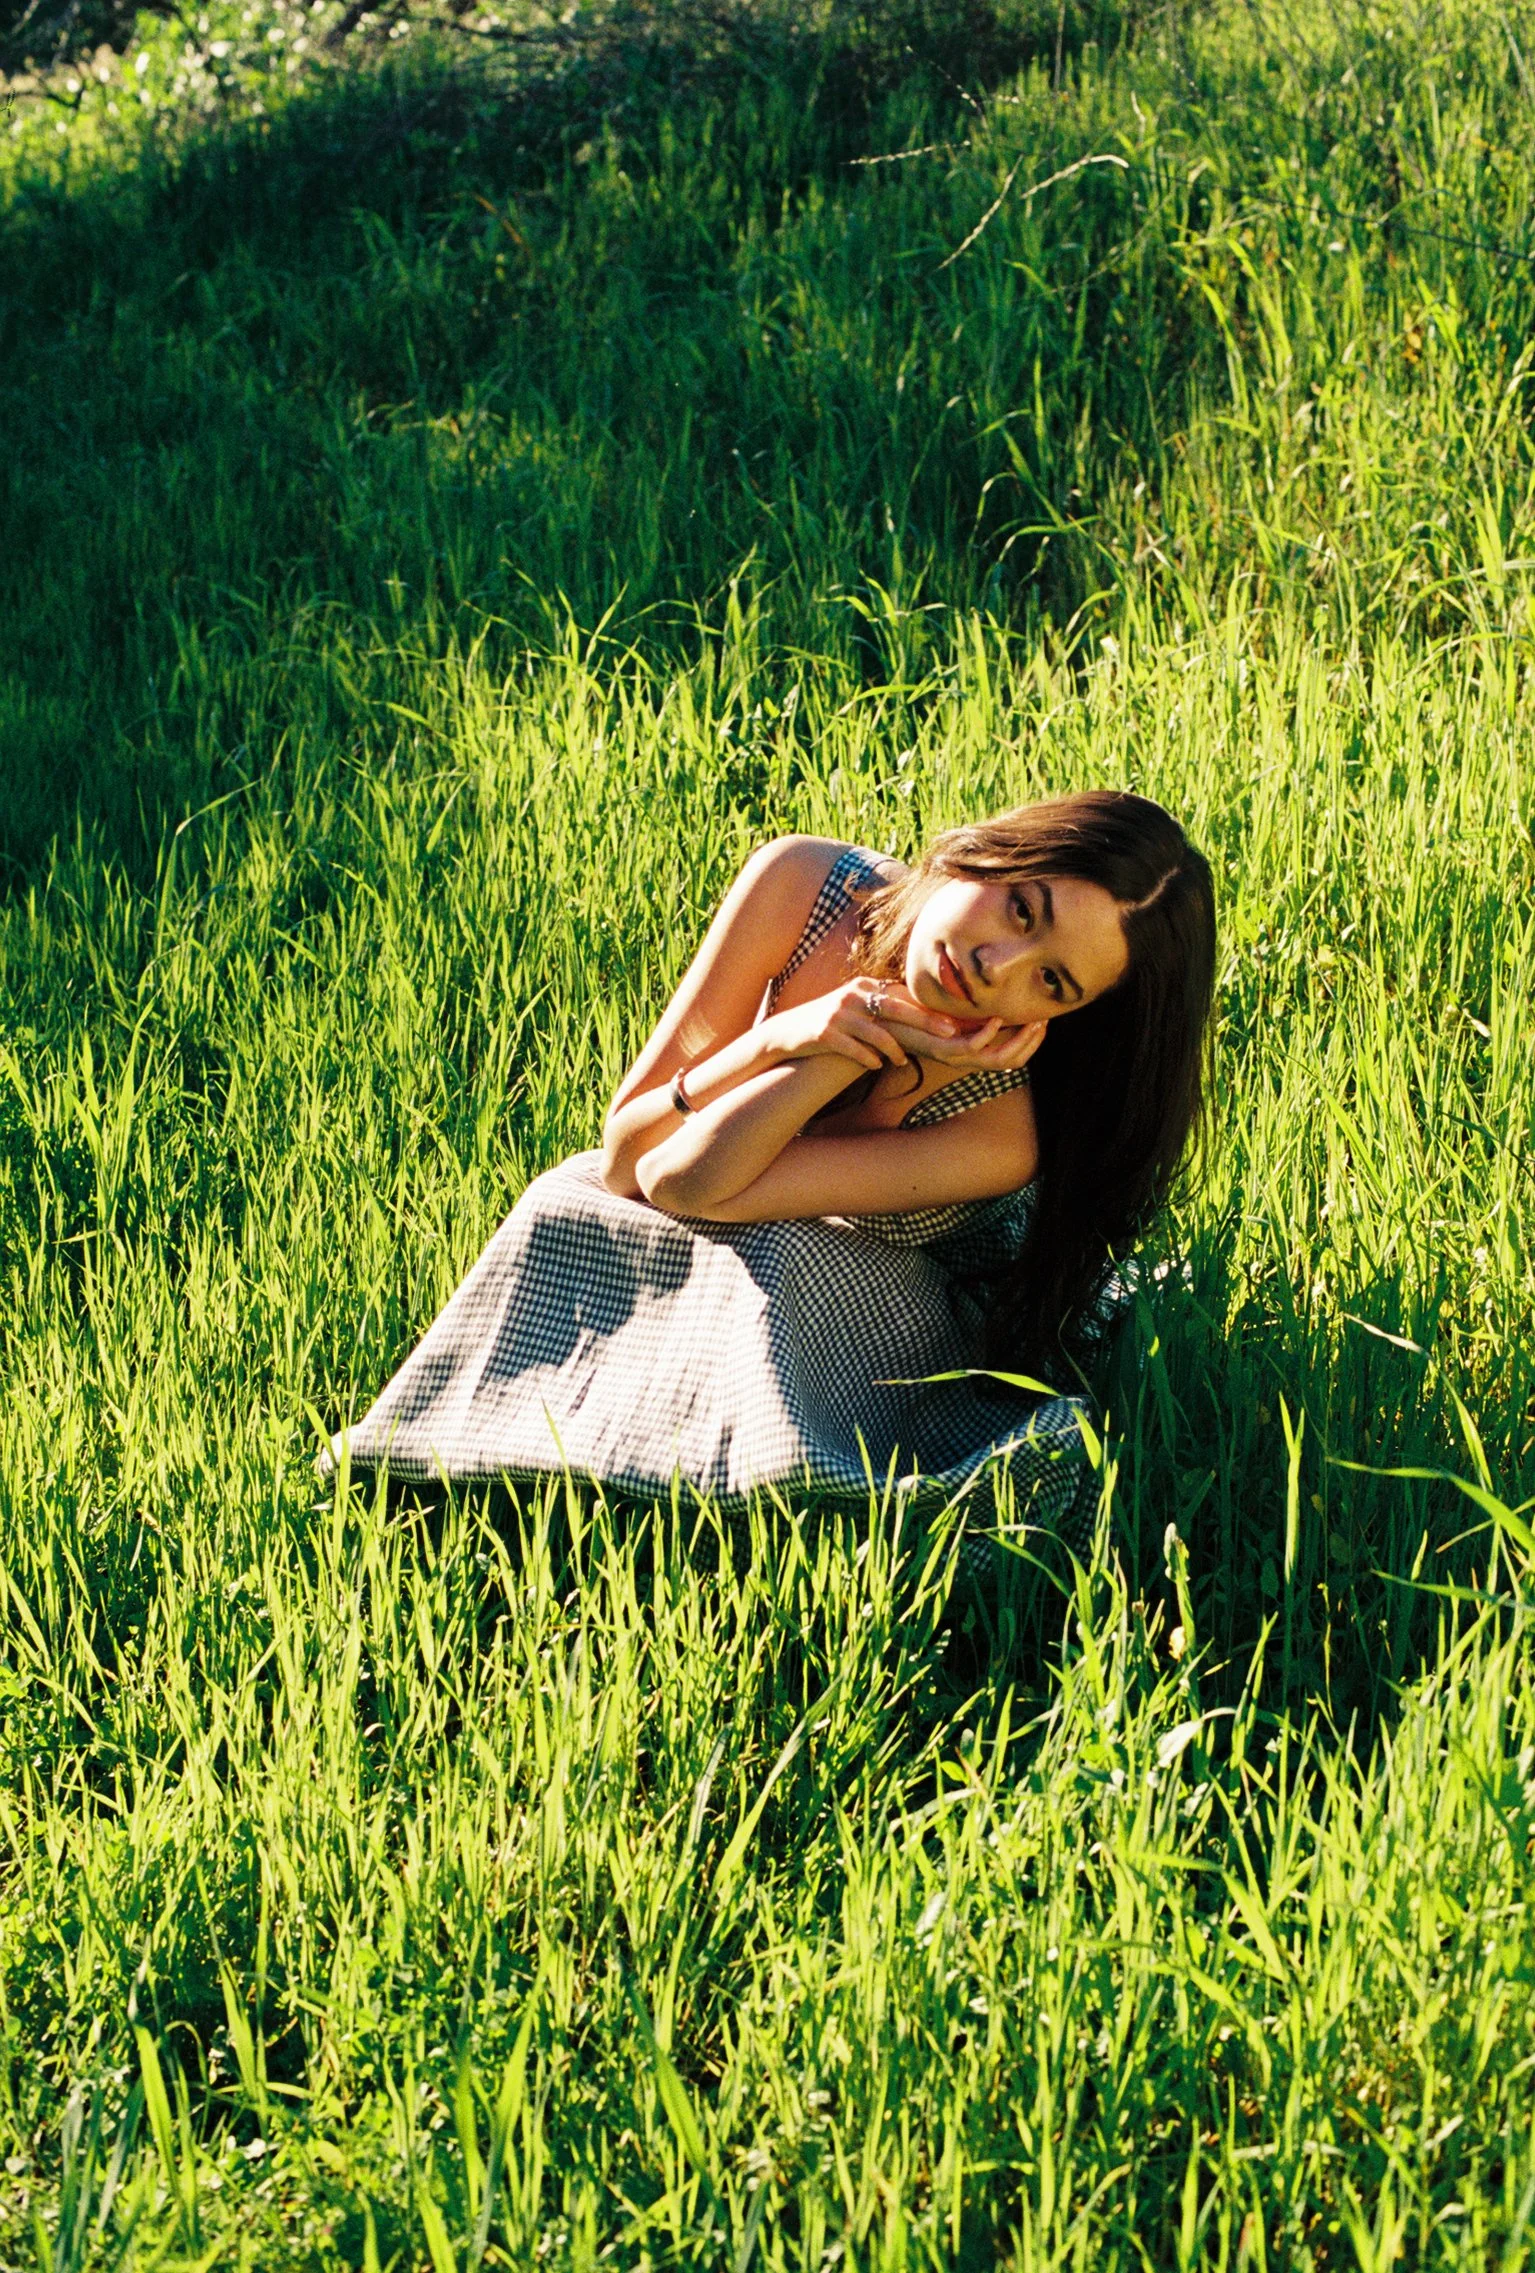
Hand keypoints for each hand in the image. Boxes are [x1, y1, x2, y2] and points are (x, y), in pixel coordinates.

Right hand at [763, 979, 966, 1073]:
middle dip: (926, 1021)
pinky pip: (853, 1048)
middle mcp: (853, 996)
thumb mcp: (856, 1007)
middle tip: (950, 1033)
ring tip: (903, 1062)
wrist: (787, 1032)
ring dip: (894, 1050)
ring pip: (877, 1032)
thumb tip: (918, 1015)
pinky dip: (868, 1059)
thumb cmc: (830, 1022)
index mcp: (864, 987)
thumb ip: (883, 1008)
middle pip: (897, 1009)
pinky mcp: (824, 1034)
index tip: (954, 1019)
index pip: (902, 996)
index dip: (928, 1008)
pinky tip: (876, 1067)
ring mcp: (838, 1015)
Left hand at [876, 985, 1046, 1072]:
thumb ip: (971, 1005)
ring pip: (996, 1059)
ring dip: (1018, 1041)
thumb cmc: (913, 1008)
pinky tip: (998, 1018)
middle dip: (1031, 1043)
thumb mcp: (950, 1005)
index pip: (1010, 1057)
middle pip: (1010, 1062)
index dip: (1030, 1043)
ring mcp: (952, 1056)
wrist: (880, 1016)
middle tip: (1044, 1022)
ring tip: (1032, 1021)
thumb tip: (994, 990)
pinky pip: (971, 1048)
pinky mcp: (939, 1049)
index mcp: (969, 1049)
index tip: (1044, 1022)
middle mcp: (964, 1058)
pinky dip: (988, 1034)